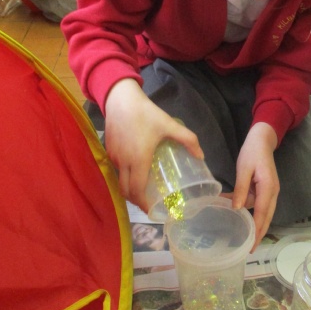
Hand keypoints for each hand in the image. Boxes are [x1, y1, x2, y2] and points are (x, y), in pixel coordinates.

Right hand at [104, 78, 203, 210]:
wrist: (121, 99)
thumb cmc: (146, 114)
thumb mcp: (170, 125)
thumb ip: (188, 140)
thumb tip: (201, 156)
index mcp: (138, 160)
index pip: (137, 191)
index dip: (143, 205)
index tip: (152, 210)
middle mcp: (124, 162)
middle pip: (125, 191)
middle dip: (136, 200)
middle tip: (149, 202)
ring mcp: (114, 156)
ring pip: (120, 180)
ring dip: (130, 187)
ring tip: (143, 187)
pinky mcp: (108, 149)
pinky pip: (116, 168)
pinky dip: (124, 175)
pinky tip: (134, 169)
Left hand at [230, 122, 279, 249]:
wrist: (262, 139)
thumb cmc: (252, 152)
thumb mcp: (244, 169)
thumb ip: (241, 189)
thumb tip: (237, 209)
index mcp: (268, 188)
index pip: (262, 214)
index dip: (257, 231)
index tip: (252, 246)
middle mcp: (273, 192)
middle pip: (266, 217)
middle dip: (259, 232)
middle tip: (249, 249)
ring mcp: (270, 190)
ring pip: (262, 211)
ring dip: (253, 221)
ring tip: (242, 235)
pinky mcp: (266, 188)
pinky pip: (258, 202)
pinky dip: (249, 208)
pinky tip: (235, 210)